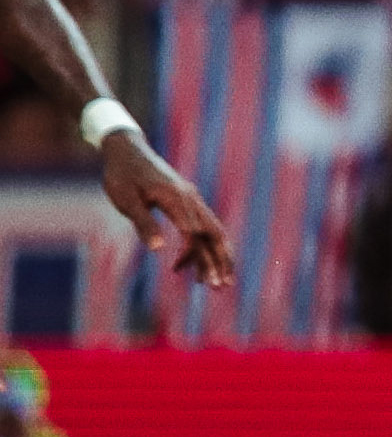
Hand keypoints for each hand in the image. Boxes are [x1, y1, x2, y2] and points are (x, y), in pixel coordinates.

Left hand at [99, 132, 234, 286]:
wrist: (127, 150)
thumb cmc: (122, 175)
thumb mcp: (126, 200)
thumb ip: (144, 223)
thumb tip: (157, 250)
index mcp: (177, 199)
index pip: (194, 233)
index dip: (198, 257)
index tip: (200, 280)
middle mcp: (190, 200)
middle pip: (214, 234)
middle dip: (221, 261)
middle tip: (222, 286)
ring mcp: (191, 200)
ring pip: (211, 232)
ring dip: (215, 257)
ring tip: (213, 282)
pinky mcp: (187, 202)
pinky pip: (200, 227)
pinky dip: (200, 247)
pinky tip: (184, 264)